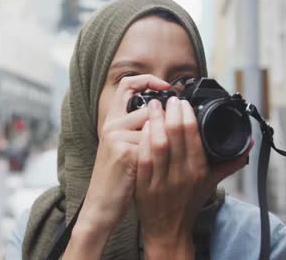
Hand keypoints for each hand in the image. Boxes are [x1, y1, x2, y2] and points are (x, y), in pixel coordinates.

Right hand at [64, 75, 169, 258]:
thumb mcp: (123, 149)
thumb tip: (164, 115)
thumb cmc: (117, 179)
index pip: (127, 86)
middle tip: (183, 124)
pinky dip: (165, 156)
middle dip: (169, 120)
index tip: (167, 86)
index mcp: (112, 122)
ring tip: (173, 156)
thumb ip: (137, 130)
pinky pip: (154, 145)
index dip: (147, 80)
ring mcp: (117, 138)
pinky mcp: (125, 153)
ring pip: (155, 128)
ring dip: (168, 143)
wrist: (102, 205)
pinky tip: (167, 166)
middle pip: (149, 108)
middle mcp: (112, 126)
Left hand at [135, 97, 251, 258]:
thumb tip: (249, 145)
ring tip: (153, 106)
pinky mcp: (145, 186)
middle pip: (176, 135)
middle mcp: (183, 174)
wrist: (169, 228)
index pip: (194, 135)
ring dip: (156, 121)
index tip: (181, 102)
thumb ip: (230, 163)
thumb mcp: (212, 182)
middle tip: (167, 99)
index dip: (187, 115)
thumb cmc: (189, 201)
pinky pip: (144, 158)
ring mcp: (163, 181)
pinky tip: (142, 128)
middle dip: (171, 112)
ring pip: (159, 144)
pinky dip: (143, 141)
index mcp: (199, 170)